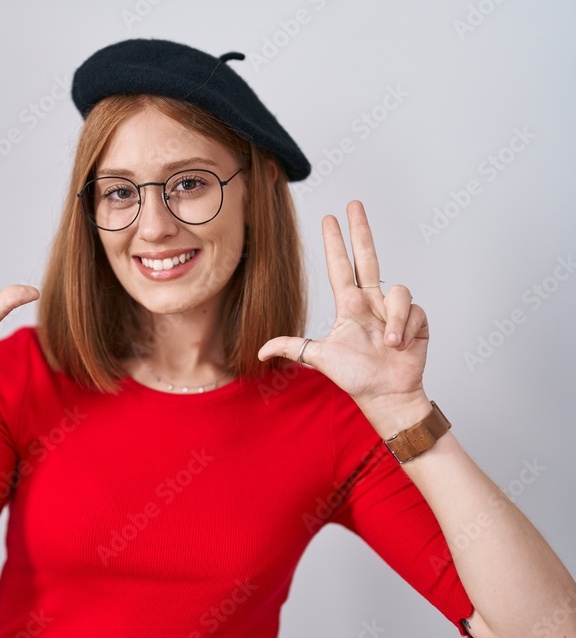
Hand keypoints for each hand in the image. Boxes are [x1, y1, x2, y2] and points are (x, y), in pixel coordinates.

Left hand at [258, 200, 431, 433]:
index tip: (329, 218)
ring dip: (394, 319)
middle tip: (354, 203)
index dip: (335, 243)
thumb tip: (260, 351)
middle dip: (361, 229)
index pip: (339, 266)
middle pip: (367, 256)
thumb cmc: (355, 376)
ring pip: (398, 291)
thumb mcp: (318, 357)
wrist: (386, 394)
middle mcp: (371, 301)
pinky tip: (400, 345)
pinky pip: (413, 310)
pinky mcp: (416, 318)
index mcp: (349, 305)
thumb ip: (292, 348)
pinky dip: (405, 328)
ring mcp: (394, 308)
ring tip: (388, 344)